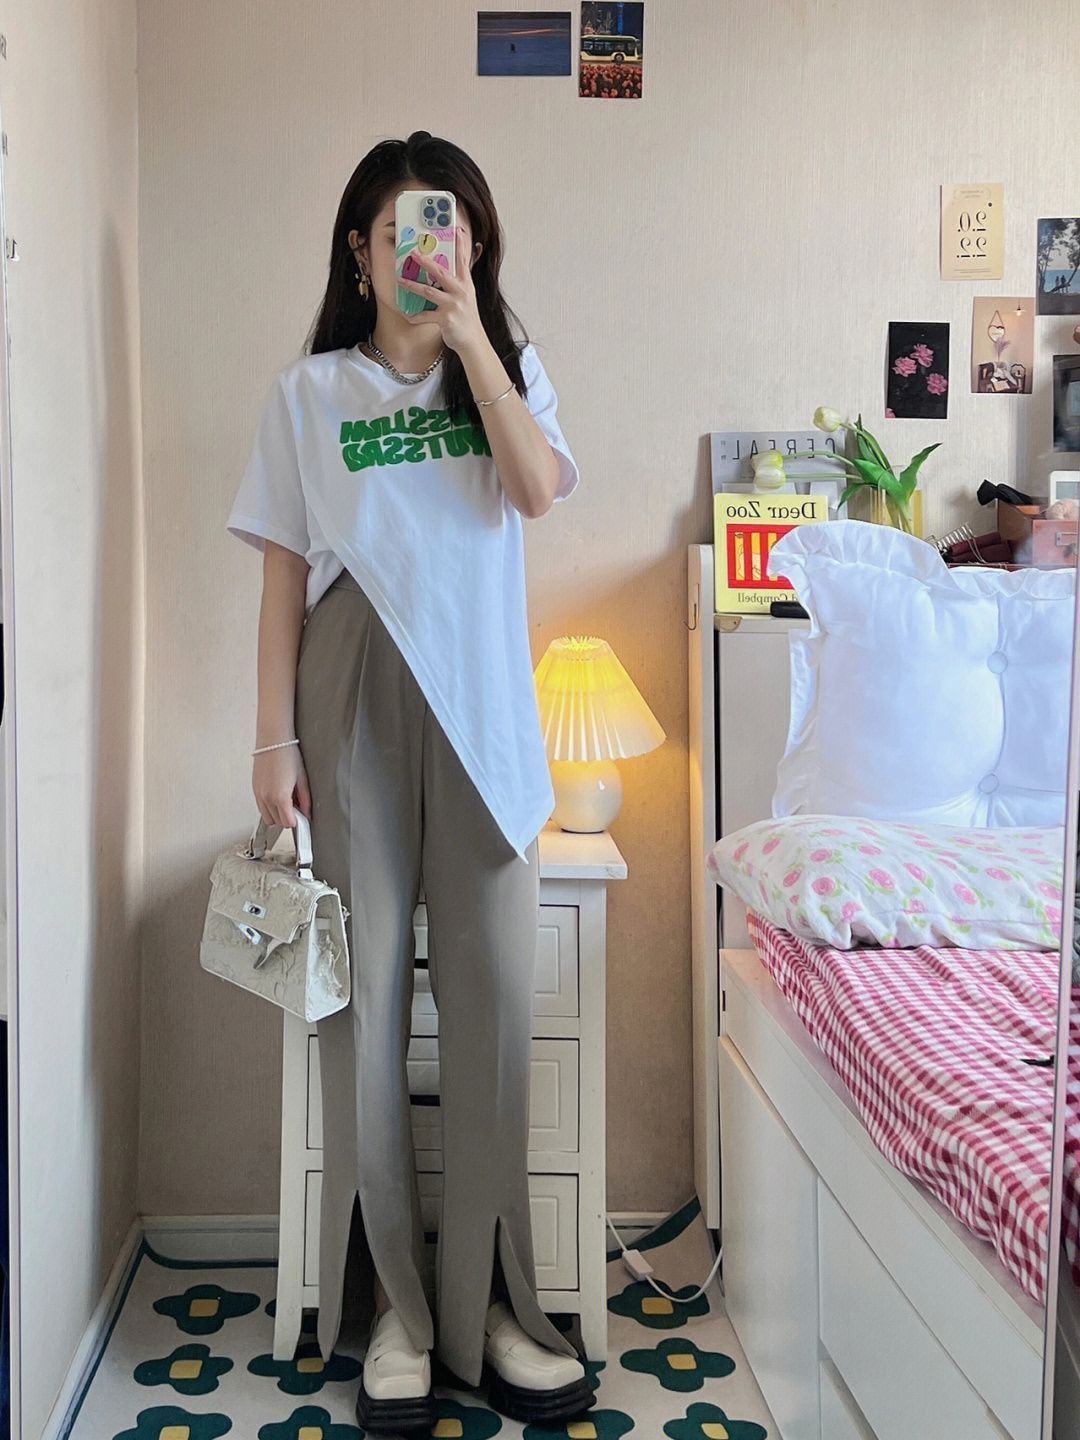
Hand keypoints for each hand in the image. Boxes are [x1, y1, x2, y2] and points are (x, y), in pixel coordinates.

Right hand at [253, 745, 311, 829]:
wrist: (273, 740)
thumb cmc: (288, 755)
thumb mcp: (302, 778)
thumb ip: (305, 799)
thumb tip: (307, 812)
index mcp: (280, 796)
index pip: (287, 823)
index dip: (296, 822)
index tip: (302, 818)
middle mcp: (267, 797)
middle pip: (277, 822)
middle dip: (287, 818)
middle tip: (296, 807)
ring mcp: (258, 794)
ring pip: (267, 817)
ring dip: (276, 814)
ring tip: (286, 801)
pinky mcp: (254, 789)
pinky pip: (260, 806)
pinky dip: (268, 807)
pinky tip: (277, 796)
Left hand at [396, 225, 487, 354]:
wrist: (473, 341)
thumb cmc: (467, 318)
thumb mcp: (467, 296)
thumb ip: (461, 281)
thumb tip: (455, 267)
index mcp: (466, 284)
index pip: (463, 260)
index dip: (460, 244)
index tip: (457, 229)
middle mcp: (460, 292)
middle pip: (441, 273)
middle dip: (426, 262)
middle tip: (413, 253)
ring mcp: (453, 305)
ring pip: (428, 292)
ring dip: (412, 286)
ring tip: (400, 280)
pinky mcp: (445, 319)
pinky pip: (425, 316)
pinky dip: (414, 316)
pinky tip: (406, 314)